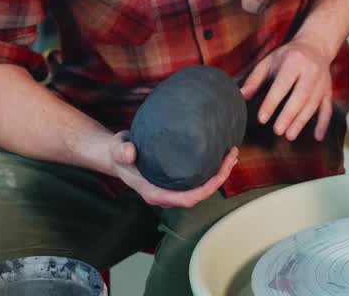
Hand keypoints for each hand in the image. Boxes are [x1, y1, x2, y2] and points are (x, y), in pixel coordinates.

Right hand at [107, 132, 237, 207]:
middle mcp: (165, 194)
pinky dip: (211, 171)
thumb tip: (130, 153)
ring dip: (219, 175)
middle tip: (231, 156)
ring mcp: (171, 189)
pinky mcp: (175, 180)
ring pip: (200, 189)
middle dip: (219, 179)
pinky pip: (197, 181)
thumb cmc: (119, 153)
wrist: (117, 154)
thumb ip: (122, 151)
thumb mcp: (118, 149)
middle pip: (199, 195)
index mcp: (154, 192)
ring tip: (231, 155)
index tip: (220, 173)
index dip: (206, 190)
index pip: (185, 199)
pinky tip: (220, 157)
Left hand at [241, 38, 333, 141]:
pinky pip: (327, 108)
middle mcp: (311, 71)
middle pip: (301, 96)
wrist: (316, 46)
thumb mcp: (269, 61)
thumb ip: (255, 79)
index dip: (272, 102)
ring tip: (289, 135)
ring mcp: (322, 82)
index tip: (262, 118)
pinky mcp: (328, 91)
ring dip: (301, 121)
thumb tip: (241, 96)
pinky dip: (324, 123)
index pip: (282, 85)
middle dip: (289, 115)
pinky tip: (317, 137)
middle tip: (277, 130)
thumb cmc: (288, 56)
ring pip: (313, 104)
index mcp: (294, 61)